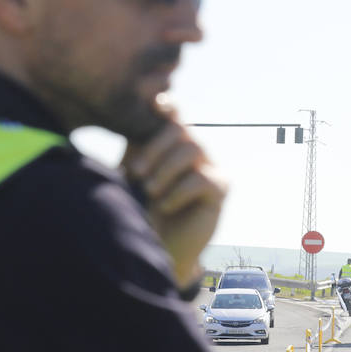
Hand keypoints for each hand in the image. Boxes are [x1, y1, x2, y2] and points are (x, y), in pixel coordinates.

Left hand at [122, 112, 226, 288]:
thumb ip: (134, 145)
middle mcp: (191, 149)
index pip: (172, 112)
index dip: (164, 105)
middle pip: (180, 127)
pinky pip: (201, 179)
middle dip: (154, 148)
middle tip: (135, 173)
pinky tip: (165, 206)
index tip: (152, 104)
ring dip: (165, 169)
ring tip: (150, 191)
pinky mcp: (220, 189)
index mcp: (169, 141)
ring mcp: (209, 166)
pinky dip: (178, 192)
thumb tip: (131, 114)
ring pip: (192, 148)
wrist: (156, 246)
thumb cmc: (139, 208)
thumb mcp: (130, 174)